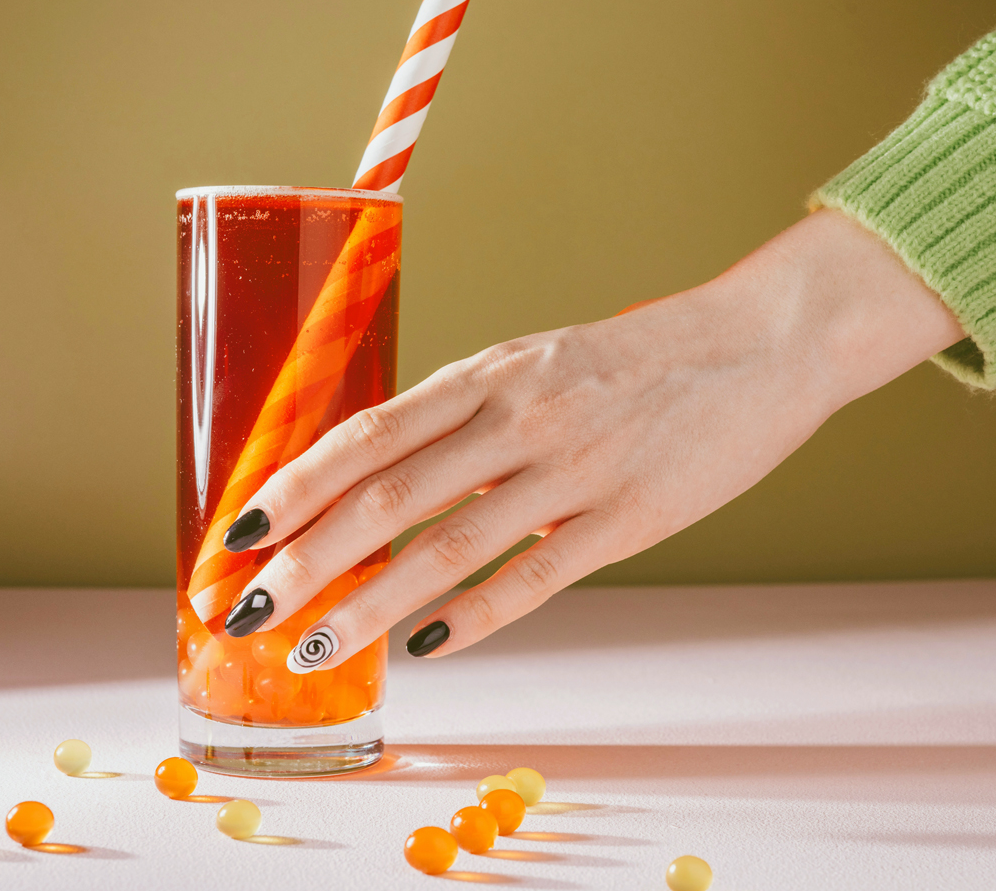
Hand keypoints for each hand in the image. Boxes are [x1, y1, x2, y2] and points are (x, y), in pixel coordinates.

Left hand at [220, 209, 963, 669]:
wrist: (757, 345)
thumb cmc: (641, 360)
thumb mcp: (542, 364)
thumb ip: (470, 416)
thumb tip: (389, 480)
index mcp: (490, 373)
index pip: (368, 432)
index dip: (296, 485)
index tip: (238, 531)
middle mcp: (519, 415)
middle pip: (387, 495)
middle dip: (304, 559)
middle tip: (242, 609)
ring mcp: (574, 467)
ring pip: (446, 545)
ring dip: (366, 604)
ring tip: (308, 648)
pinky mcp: (630, 517)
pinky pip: (534, 575)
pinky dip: (471, 617)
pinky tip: (423, 649)